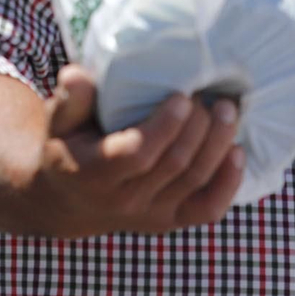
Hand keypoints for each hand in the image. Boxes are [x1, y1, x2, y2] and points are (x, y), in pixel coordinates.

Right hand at [23, 64, 244, 237]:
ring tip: (227, 110)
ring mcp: (150, 214)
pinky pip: (208, 208)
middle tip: (210, 97)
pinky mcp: (170, 221)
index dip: (165, 128)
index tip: (181, 97)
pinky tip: (237, 151)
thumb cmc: (67, 147)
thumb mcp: (57, 122)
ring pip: (195, 181)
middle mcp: (123, 200)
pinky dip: (229, 182)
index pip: (137, 154)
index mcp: (93, 172)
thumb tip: (78, 74)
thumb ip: (69, 99)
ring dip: (218, 144)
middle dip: (199, 128)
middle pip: (174, 165)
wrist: (69, 202)